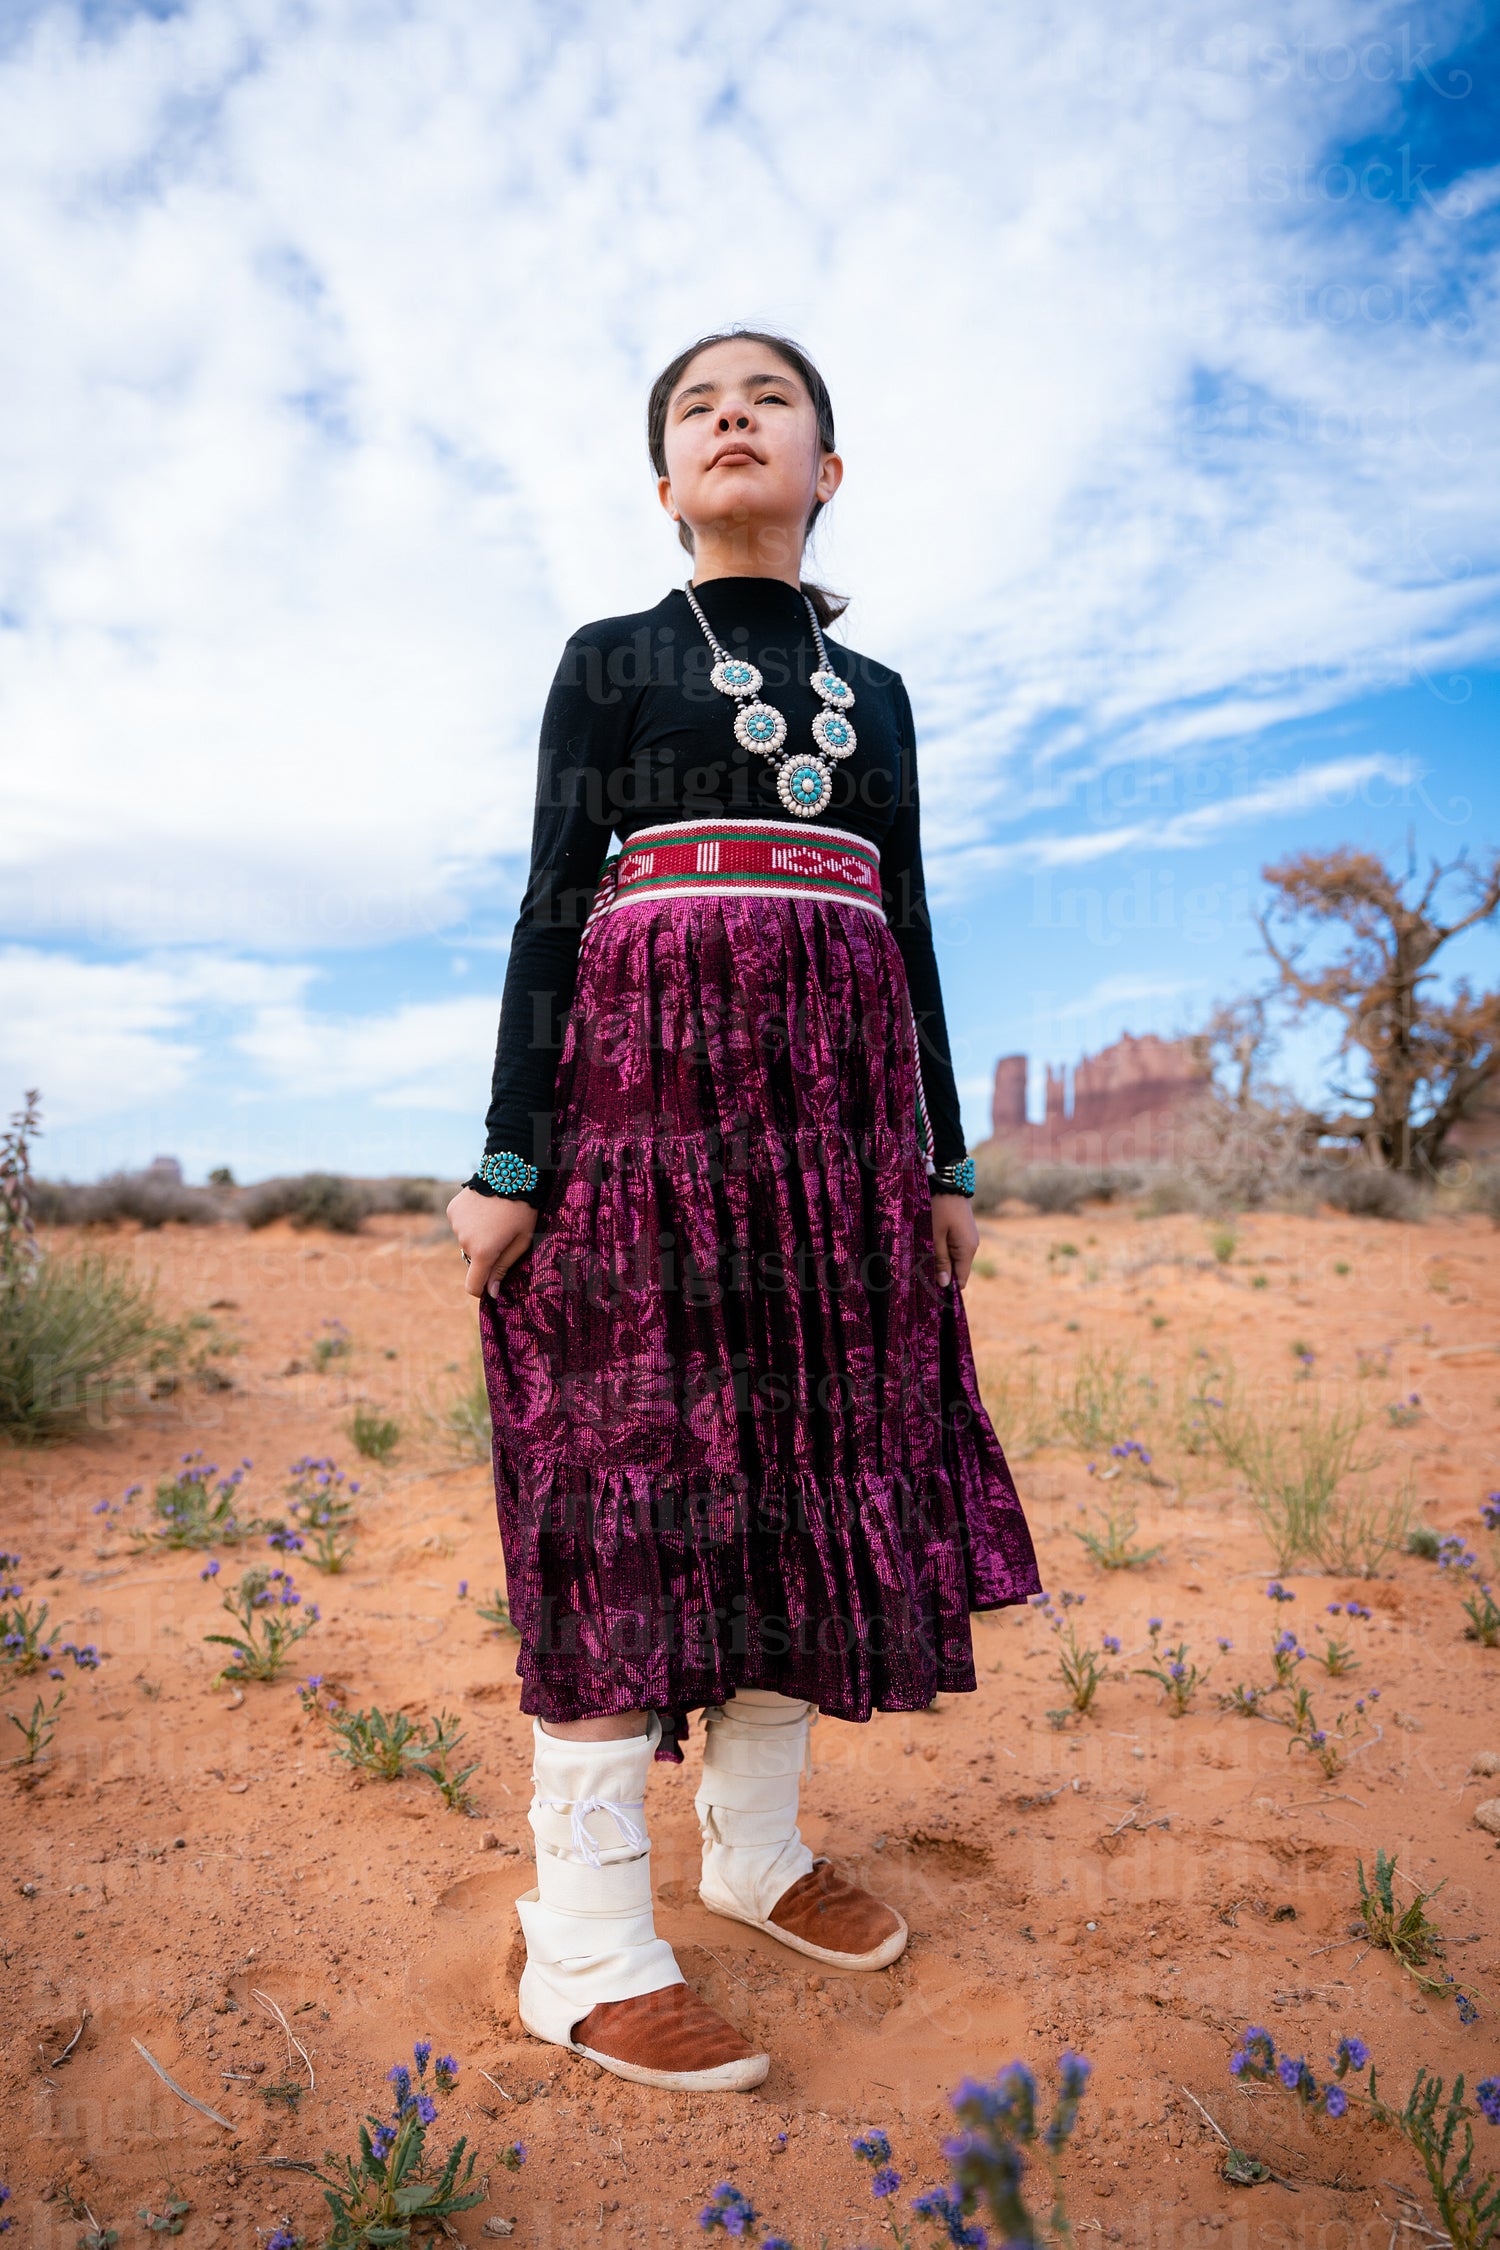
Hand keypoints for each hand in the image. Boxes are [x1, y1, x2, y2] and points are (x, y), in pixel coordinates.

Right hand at [446, 1185, 537, 1299]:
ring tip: (494, 1217)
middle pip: (474, 1259)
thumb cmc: (523, 1210)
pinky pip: (460, 1224)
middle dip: (487, 1253)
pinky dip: (470, 1221)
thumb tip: (491, 1293)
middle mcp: (465, 1241)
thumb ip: (503, 1268)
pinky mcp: (452, 1210)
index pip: (473, 1286)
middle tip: (504, 1233)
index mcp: (484, 1252)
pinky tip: (483, 1207)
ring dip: (478, 1235)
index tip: (490, 1284)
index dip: (481, 1289)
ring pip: (467, 1240)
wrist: (509, 1172)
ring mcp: (456, 1225)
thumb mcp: (521, 1241)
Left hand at [931, 1193, 978, 1291]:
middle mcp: (972, 1246)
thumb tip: (945, 1284)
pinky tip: (932, 1246)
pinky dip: (945, 1250)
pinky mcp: (964, 1231)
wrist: (948, 1182)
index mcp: (967, 1250)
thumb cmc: (939, 1209)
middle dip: (942, 1273)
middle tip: (922, 1272)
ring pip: (955, 1259)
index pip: (961, 1280)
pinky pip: (955, 1248)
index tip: (930, 1288)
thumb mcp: (935, 1236)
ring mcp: (969, 1238)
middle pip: (958, 1270)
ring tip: (924, 1257)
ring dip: (942, 1261)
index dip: (947, 1287)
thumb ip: (940, 1260)